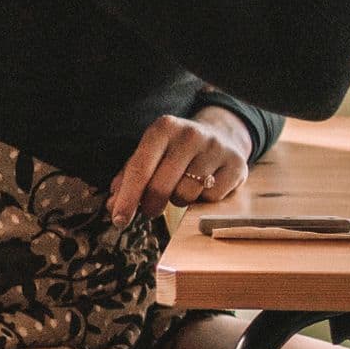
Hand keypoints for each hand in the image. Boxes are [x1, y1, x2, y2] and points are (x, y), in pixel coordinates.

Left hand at [108, 111, 249, 225]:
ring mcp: (216, 148)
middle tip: (150, 210)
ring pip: (186, 195)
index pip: (140, 168)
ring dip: (179, 201)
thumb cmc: (176, 152)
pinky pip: (211, 199)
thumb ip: (129, 179)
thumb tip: (113, 206)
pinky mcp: (236, 164)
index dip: (127, 198)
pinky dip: (203, 201)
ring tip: (182, 189)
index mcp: (164, 128)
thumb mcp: (150, 155)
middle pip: (160, 186)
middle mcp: (191, 134)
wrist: (221, 136)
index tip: (119, 220)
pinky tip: (204, 187)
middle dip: (151, 206)